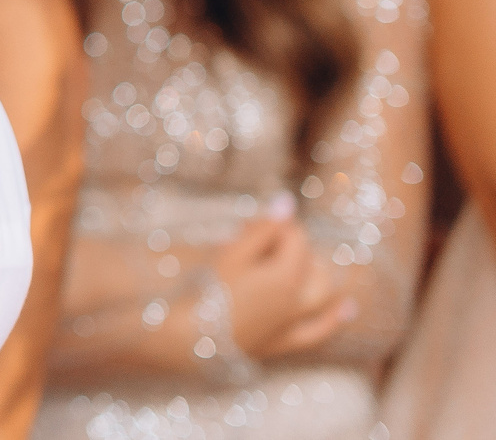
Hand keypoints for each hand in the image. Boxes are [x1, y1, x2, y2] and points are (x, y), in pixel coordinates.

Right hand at [216, 204, 353, 359]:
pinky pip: (320, 330)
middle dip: (295, 247)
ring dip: (318, 274)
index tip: (248, 226)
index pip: (296, 238)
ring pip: (323, 293)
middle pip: (313, 264)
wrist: (195, 337)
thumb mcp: (232, 254)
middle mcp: (300, 300)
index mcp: (287, 275)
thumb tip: (288, 202)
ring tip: (300, 261)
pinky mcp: (287, 341)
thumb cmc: (209, 290)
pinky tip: (348, 308)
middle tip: (262, 242)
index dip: (276, 226)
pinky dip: (336, 318)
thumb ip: (262, 230)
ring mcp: (296, 323)